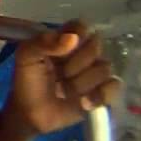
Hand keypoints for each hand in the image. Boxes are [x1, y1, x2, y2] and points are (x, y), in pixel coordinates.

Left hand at [2, 20, 122, 137]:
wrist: (31, 112)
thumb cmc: (27, 80)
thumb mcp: (26, 56)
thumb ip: (43, 42)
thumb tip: (71, 38)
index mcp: (65, 40)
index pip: (82, 27)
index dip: (76, 37)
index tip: (63, 50)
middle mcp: (84, 53)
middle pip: (95, 46)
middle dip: (74, 64)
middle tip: (58, 74)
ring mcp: (95, 72)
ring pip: (104, 68)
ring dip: (80, 83)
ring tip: (64, 90)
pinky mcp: (103, 92)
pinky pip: (113, 87)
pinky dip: (98, 95)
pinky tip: (82, 102)